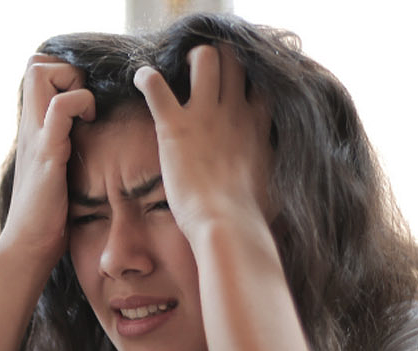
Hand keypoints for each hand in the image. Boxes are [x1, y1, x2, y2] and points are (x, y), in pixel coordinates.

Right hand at [0, 55, 95, 268]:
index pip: (36, 70)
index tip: (84, 101)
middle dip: (66, 70)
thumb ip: (63, 149)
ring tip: (86, 113)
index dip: (63, 73)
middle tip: (85, 102)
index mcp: (33, 129)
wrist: (28, 246)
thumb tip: (88, 141)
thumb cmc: (47, 216)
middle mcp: (30, 126)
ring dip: (72, 82)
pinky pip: (59, 108)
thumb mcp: (55, 172)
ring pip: (41, 74)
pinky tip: (88, 125)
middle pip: (35, 63)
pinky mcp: (47, 153)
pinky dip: (79, 104)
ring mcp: (36, 137)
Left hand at [133, 43, 272, 236]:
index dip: (249, 75)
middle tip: (203, 72)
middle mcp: (234, 111)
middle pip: (234, 59)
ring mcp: (204, 115)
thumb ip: (272, 166)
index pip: (261, 80)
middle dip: (220, 57)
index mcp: (257, 124)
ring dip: (189, 59)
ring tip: (179, 70)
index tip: (237, 84)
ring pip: (204, 57)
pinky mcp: (175, 126)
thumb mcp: (275, 184)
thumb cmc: (250, 215)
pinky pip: (155, 85)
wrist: (227, 225)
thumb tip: (276, 175)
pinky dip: (145, 77)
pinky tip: (141, 79)